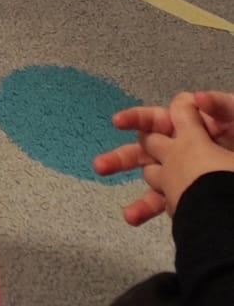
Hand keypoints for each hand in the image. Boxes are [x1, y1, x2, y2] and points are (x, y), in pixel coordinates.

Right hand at [95, 93, 233, 224]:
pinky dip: (160, 215)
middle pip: (152, 152)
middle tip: (101, 166)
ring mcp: (195, 178)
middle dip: (125, 158)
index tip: (118, 123)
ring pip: (161, 185)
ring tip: (128, 215)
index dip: (138, 119)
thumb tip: (194, 98)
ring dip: (142, 198)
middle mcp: (191, 151)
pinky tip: (149, 223)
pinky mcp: (199, 200)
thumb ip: (221, 105)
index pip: (161, 119)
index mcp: (197, 128)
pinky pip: (175, 206)